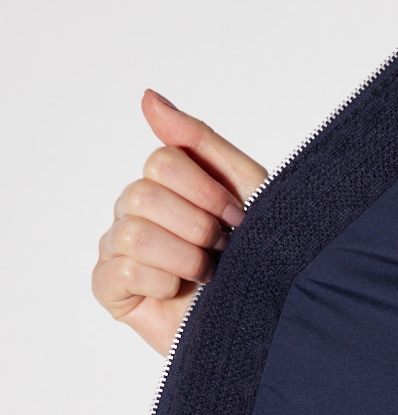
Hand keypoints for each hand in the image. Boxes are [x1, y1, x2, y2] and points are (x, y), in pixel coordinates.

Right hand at [93, 89, 267, 355]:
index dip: (207, 192)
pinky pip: (122, 270)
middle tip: (220, 251)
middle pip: (142, 193)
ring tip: (206, 275)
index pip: (162, 160)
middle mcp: (134, 211)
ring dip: (185, 259)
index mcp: (165, 185)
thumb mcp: (244, 187)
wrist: (270, 318)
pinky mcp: (110, 290)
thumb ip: (198, 141)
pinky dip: (162, 282)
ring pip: (133, 232)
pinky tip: (179, 294)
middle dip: (197, 227)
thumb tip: (147, 97)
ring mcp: (117, 249)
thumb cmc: (260, 256)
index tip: (237, 217)